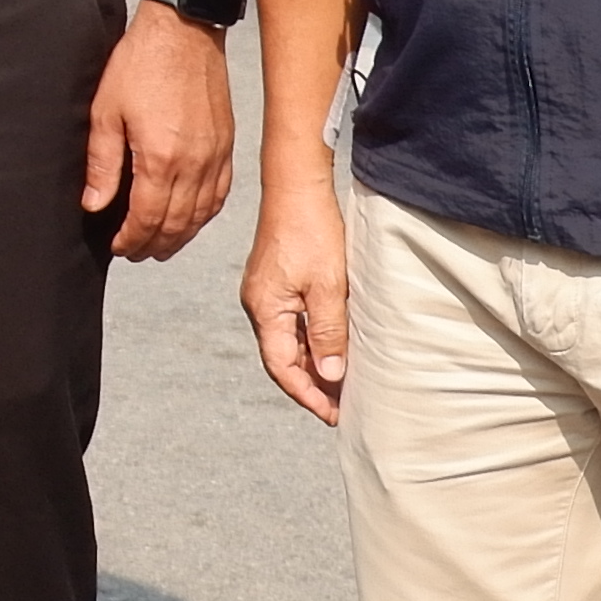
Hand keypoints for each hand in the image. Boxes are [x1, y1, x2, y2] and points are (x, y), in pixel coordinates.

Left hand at [83, 2, 236, 259]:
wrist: (183, 29)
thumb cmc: (142, 63)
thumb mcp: (106, 111)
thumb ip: (102, 163)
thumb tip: (94, 204)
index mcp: (161, 158)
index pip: (147, 218)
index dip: (131, 239)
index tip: (118, 246)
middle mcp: (194, 163)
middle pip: (176, 223)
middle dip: (153, 244)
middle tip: (134, 252)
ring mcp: (215, 155)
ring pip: (201, 214)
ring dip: (180, 236)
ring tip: (160, 244)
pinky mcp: (227, 145)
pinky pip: (220, 193)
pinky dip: (204, 214)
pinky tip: (191, 218)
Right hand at [245, 180, 351, 422]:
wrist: (296, 185)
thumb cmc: (311, 231)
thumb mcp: (328, 286)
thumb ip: (328, 332)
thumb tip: (331, 375)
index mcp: (265, 309)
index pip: (282, 368)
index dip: (308, 395)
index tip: (333, 415)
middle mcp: (258, 304)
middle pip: (281, 358)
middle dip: (310, 385)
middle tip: (342, 407)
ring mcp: (265, 292)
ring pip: (287, 342)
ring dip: (312, 364)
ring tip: (341, 383)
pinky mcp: (275, 281)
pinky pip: (290, 323)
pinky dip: (310, 342)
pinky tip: (331, 346)